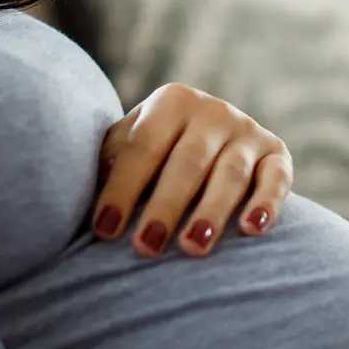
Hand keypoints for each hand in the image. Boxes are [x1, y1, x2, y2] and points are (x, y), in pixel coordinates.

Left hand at [91, 82, 293, 258]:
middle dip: (165, 206)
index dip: (123, 188)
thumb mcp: (126, 148)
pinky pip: (277, 178)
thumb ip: (109, 165)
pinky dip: (267, 203)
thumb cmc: (151, 157)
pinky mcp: (277, 153)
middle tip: (146, 247)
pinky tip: (251, 230)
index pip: (144, 146)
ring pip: (231, 173)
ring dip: (212, 211)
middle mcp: (213, 110)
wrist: (203, 139)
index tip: (104, 230)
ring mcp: (248, 130)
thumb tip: (71, 198)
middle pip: (188, 162)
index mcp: (171, 101)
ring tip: (192, 247)